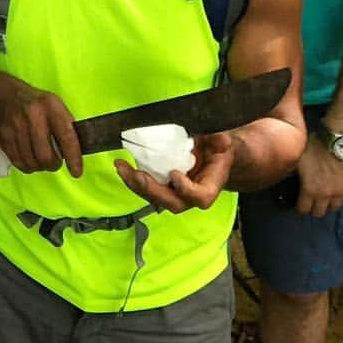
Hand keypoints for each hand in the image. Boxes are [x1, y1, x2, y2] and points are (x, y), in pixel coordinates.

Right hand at [0, 82, 81, 176]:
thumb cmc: (39, 105)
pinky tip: (29, 155)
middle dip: (53, 164)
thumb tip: (76, 154)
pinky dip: (27, 165)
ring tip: (40, 156)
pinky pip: (18, 163)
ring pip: (31, 163)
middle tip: (54, 162)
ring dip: (39, 166)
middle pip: (45, 155)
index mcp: (51, 106)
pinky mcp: (3, 136)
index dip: (73, 157)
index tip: (77, 172)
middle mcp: (32, 115)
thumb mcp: (58, 108)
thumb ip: (67, 129)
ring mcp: (15, 126)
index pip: (66, 136)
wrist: (8, 96)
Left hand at [114, 132, 233, 212]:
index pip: (201, 197)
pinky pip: (147, 189)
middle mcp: (191, 194)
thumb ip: (220, 140)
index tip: (174, 174)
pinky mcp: (163, 185)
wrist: (211, 154)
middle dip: (153, 190)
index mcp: (210, 185)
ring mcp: (176, 192)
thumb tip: (221, 139)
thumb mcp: (221, 141)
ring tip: (121, 167)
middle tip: (137, 174)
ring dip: (136, 185)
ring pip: (156, 198)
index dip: (187, 190)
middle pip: (173, 203)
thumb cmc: (217, 148)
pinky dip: (133, 179)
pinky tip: (122, 166)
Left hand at [294, 131, 342, 217]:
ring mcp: (340, 193)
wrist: (339, 142)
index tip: (298, 204)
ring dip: (328, 204)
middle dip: (313, 209)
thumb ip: (293, 171)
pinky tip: (338, 192)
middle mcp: (325, 195)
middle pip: (319, 212)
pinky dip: (342, 197)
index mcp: (310, 190)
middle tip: (311, 203)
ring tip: (324, 198)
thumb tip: (287, 176)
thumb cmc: (317, 147)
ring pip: (334, 208)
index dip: (299, 208)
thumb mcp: (298, 158)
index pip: (303, 209)